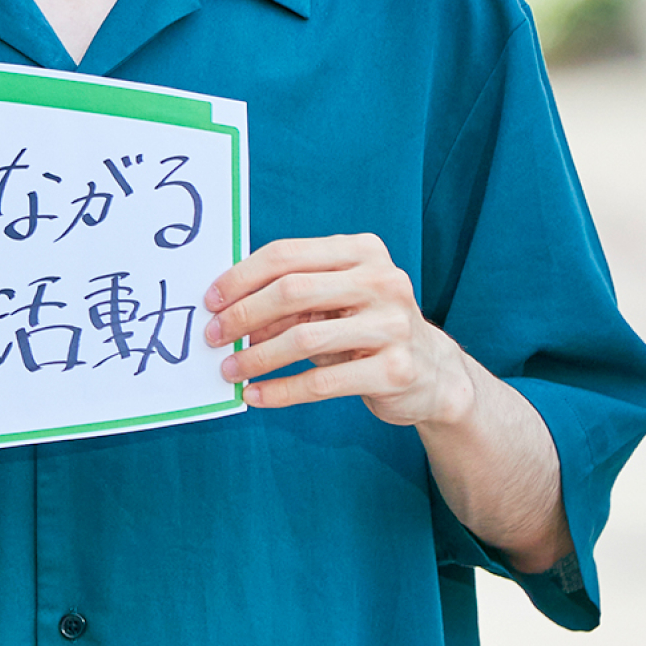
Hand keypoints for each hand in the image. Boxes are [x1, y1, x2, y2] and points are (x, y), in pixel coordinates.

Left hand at [203, 233, 471, 427]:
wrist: (434, 373)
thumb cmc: (369, 327)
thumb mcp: (335, 300)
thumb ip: (291, 297)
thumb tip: (228, 312)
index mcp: (362, 250)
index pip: (287, 254)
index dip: (242, 276)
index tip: (211, 299)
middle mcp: (381, 280)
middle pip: (292, 291)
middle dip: (243, 315)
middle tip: (213, 336)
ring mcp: (392, 324)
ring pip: (304, 338)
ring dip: (257, 357)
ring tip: (229, 370)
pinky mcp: (395, 370)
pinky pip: (322, 382)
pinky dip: (281, 390)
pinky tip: (256, 396)